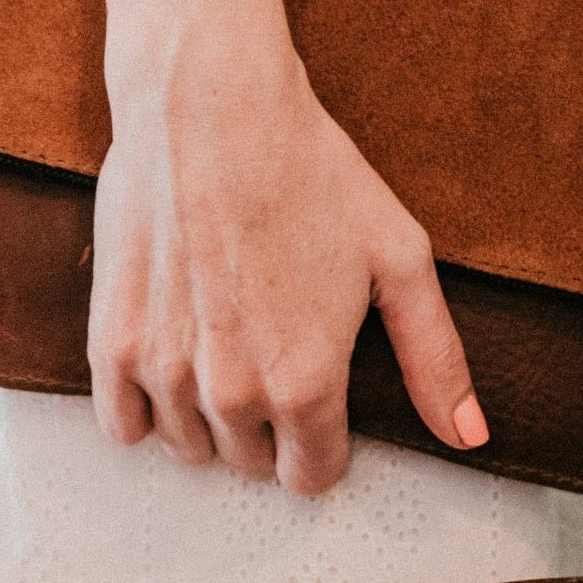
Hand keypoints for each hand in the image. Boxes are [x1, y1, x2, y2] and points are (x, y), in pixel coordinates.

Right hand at [88, 10, 485, 497]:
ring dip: (208, 417)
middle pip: (250, 465)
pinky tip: (171, 362)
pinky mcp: (114, 342)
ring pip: (189, 448)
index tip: (321, 404)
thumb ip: (434, 359)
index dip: (324, 445)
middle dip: (267, 429)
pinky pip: (123, 425)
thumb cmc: (309, 171)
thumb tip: (468, 435)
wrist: (209, 106)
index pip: (313, 476)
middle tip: (272, 356)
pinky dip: (145, 408)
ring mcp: (166, 371)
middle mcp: (234, 392)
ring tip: (224, 348)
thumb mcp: (399, 259)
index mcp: (308, 382)